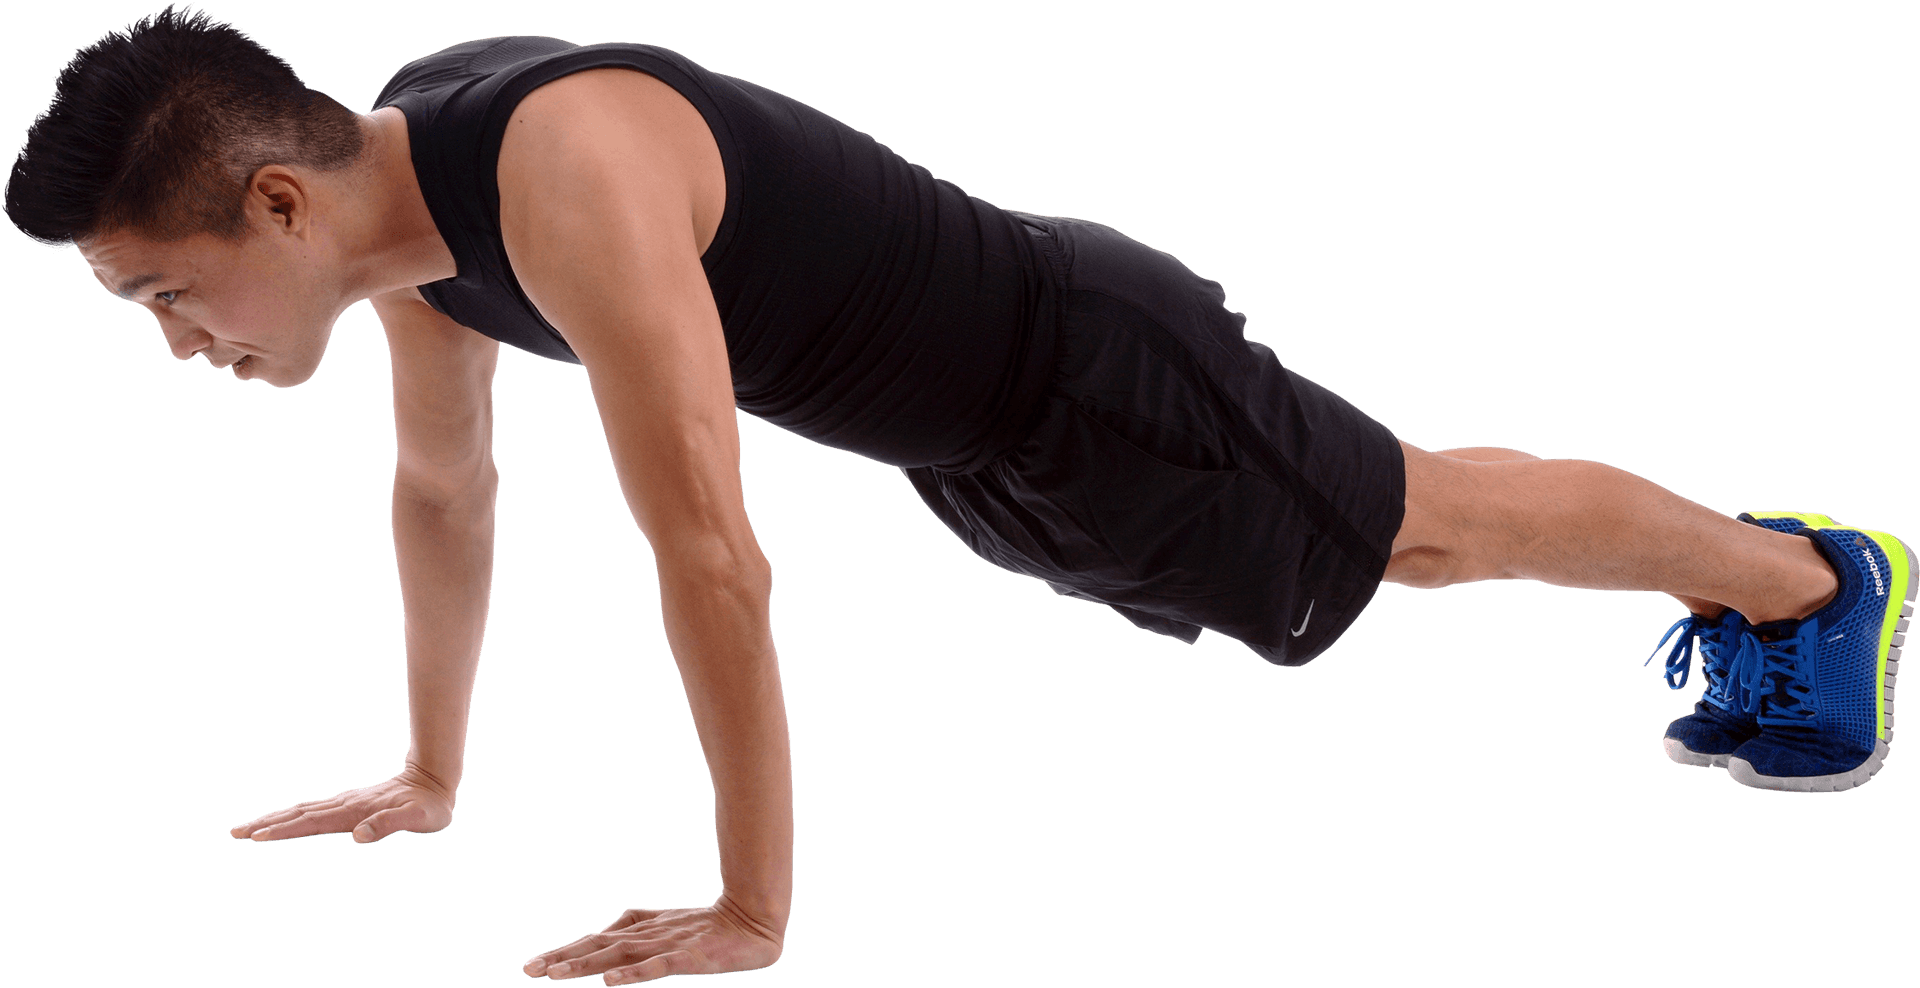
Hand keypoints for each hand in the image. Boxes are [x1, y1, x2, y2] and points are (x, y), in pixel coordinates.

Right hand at [228, 763, 456, 843]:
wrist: (434, 780)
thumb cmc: (429, 806)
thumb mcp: (416, 818)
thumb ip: (389, 825)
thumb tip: (358, 838)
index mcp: (353, 812)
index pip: (311, 822)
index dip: (285, 830)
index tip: (258, 836)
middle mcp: (344, 805)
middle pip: (297, 814)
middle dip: (266, 824)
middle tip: (235, 833)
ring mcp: (344, 803)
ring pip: (301, 811)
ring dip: (274, 819)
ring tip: (248, 829)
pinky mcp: (348, 805)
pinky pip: (312, 811)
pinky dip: (292, 817)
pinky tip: (284, 822)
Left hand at [520, 893, 784, 983]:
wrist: (754, 920)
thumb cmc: (710, 925)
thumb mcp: (667, 922)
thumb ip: (636, 923)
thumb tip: (603, 930)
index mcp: (641, 930)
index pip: (595, 941)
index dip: (565, 951)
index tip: (533, 965)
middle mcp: (647, 936)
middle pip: (598, 946)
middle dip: (563, 958)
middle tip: (529, 968)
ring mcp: (666, 945)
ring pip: (619, 956)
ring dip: (586, 964)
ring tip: (556, 974)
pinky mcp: (688, 958)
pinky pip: (656, 968)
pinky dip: (633, 975)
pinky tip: (611, 983)